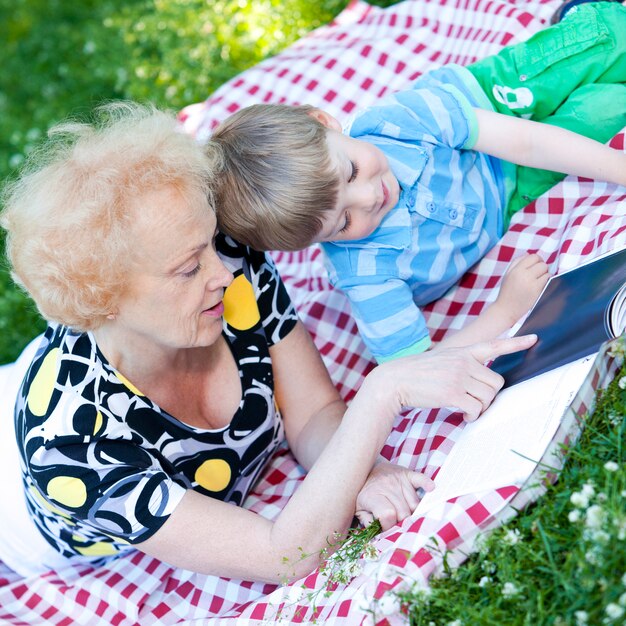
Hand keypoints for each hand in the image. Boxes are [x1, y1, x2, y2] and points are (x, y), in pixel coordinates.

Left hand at [355, 461, 433, 529]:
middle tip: (397, 524)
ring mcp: (399, 480)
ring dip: (412, 513)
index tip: (386, 529)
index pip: (388, 515)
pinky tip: (431, 490)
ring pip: (415, 504)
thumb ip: (367, 522)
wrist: (366, 470)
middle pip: (404, 513)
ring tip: (406, 516)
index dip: (389, 526)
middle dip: (402, 523)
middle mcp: (387, 486)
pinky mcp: (408, 474)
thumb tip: (378, 534)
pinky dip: (427, 484)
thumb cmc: (364, 494)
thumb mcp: (358, 509)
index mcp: (373, 496)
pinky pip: (421, 479)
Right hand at [369, 334, 536, 421]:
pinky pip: (475, 409)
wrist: (394, 380)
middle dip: (489, 397)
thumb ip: (460, 365)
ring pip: (488, 398)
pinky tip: (462, 416)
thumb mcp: (440, 360)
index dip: (516, 342)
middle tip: (475, 403)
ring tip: (465, 410)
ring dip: (480, 409)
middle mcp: (464, 361)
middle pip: (496, 383)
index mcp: (462, 352)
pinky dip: (472, 416)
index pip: (494, 344)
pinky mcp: (453, 392)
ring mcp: (459, 376)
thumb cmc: (415, 374)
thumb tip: (478, 382)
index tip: (534, 339)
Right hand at [495, 253, 549, 323]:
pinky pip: (547, 279)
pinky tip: (540, 286)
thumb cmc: (507, 292)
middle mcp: (523, 274)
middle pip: (541, 263)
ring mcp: (531, 282)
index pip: (533, 256)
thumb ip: (516, 262)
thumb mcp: (508, 274)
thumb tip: (528, 254)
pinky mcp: (537, 290)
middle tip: (537, 275)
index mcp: (515, 269)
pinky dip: (546, 281)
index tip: (535, 266)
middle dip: (541, 267)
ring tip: (537, 281)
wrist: (506, 309)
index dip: (536, 260)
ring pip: (546, 270)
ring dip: (544, 274)